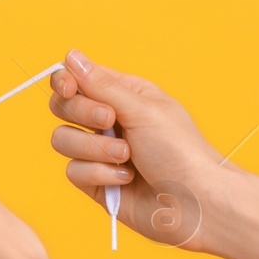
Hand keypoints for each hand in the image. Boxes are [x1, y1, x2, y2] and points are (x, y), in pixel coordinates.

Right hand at [49, 50, 224, 252]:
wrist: (195, 202)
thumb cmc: (180, 151)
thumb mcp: (143, 109)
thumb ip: (102, 86)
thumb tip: (71, 56)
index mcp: (124, 95)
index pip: (78, 79)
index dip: (65, 81)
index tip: (69, 88)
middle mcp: (109, 121)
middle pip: (64, 107)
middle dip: (83, 113)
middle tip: (111, 120)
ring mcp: (100, 153)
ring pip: (63, 140)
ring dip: (94, 148)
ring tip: (127, 157)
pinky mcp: (96, 183)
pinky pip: (74, 172)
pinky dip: (100, 174)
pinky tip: (127, 180)